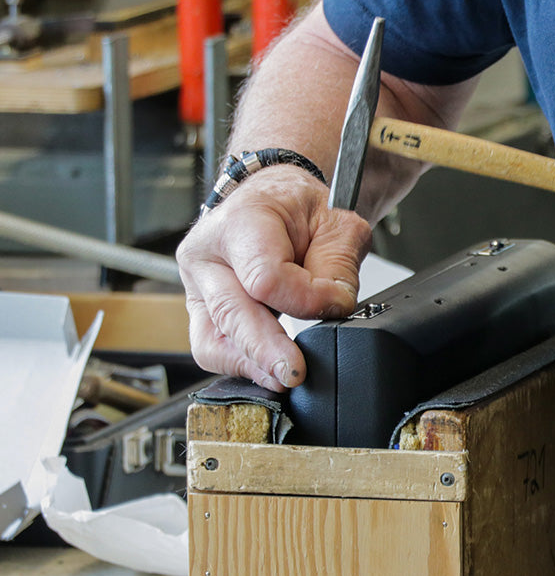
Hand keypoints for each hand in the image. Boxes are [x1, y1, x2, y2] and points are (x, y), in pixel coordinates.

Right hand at [176, 167, 371, 389]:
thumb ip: (338, 267)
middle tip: (295, 374)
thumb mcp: (335, 221)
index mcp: (238, 223)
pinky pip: (213, 348)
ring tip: (284, 376)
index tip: (337, 303)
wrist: (273, 199)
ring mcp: (197, 286)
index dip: (306, 299)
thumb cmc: (297, 206)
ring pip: (211, 343)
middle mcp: (206, 255)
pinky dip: (243, 364)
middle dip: (266, 352)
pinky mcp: (200, 311)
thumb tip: (334, 310)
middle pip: (230, 315)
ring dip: (250, 365)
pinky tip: (269, 369)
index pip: (265, 278)